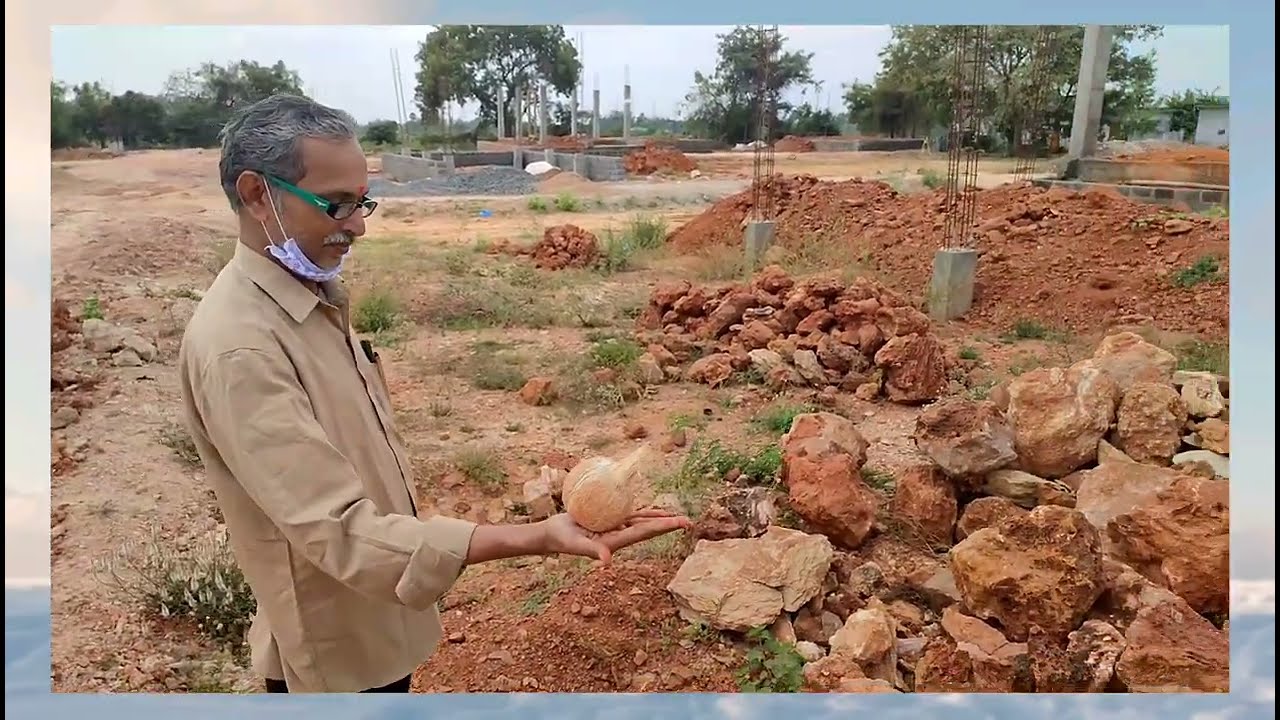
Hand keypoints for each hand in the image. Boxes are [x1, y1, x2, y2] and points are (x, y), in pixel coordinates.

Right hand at [538, 510, 692, 563]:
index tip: (681, 523)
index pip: (645, 533)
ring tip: (676, 517)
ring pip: (642, 522)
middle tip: (688, 522)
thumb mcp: (577, 545)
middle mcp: (620, 535)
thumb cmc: (563, 540)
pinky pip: (629, 515)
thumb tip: (608, 561)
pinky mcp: (608, 520)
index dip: (664, 527)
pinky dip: (641, 512)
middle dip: (668, 525)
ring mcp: (615, 528)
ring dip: (658, 520)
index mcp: (616, 541)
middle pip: (649, 529)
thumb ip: (593, 551)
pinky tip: (651, 509)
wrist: (552, 535)